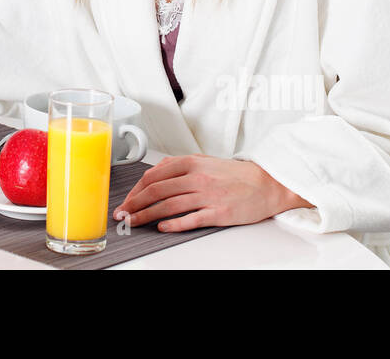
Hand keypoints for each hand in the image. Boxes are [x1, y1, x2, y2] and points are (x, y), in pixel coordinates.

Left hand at [112, 154, 311, 231]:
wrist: (266, 184)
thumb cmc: (235, 175)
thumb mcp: (204, 161)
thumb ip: (179, 166)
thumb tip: (155, 174)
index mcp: (191, 163)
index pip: (153, 176)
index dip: (135, 190)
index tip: (127, 200)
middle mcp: (196, 177)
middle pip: (155, 191)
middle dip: (134, 204)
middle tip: (123, 214)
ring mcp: (206, 195)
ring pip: (167, 205)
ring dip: (146, 216)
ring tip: (134, 222)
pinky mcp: (217, 212)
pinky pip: (190, 219)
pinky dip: (173, 224)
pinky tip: (161, 228)